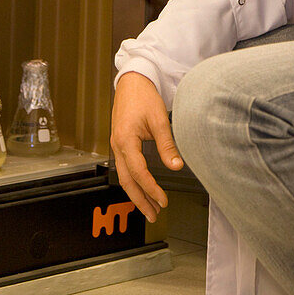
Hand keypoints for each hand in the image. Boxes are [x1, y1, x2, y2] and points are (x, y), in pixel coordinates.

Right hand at [110, 71, 182, 221]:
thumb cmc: (143, 95)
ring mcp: (116, 143)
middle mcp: (117, 144)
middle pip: (127, 180)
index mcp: (125, 140)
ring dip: (136, 192)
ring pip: (124, 176)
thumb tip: (176, 166)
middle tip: (153, 214)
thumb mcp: (159, 120)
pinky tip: (141, 187)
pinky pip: (124, 167)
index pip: (138, 173)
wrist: (132, 80)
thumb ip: (167, 145)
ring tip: (149, 207)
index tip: (163, 201)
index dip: (151, 189)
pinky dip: (133, 181)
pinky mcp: (120, 141)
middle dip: (139, 200)